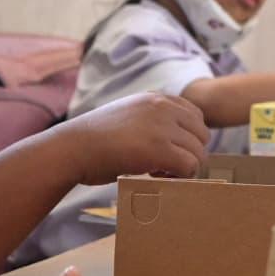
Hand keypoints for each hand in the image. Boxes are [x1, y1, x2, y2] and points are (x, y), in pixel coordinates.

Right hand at [60, 92, 210, 183]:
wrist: (72, 148)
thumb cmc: (93, 139)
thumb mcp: (126, 116)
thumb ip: (150, 119)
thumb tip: (172, 139)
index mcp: (155, 98)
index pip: (194, 115)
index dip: (186, 138)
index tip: (166, 150)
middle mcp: (163, 107)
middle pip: (202, 134)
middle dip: (188, 153)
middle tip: (164, 166)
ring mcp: (163, 127)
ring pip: (198, 152)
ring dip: (183, 168)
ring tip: (158, 173)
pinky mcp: (160, 149)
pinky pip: (189, 166)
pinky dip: (179, 178)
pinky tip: (156, 176)